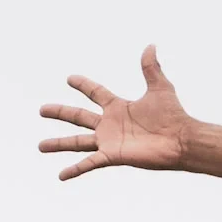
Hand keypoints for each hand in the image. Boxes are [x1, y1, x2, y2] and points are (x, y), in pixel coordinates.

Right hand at [40, 47, 190, 180]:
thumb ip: (151, 68)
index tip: (69, 78)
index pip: (95, 93)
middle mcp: (110, 124)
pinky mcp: (112, 156)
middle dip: (60, 112)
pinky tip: (60, 175)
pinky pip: (89, 163)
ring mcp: (109, 141)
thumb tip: (151, 45)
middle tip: (41, 109)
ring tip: (40, 146)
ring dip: (59, 144)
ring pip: (77, 141)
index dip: (83, 84)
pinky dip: (75, 169)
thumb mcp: (160, 88)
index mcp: (118, 107)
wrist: (181, 140)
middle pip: (78, 116)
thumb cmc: (174, 116)